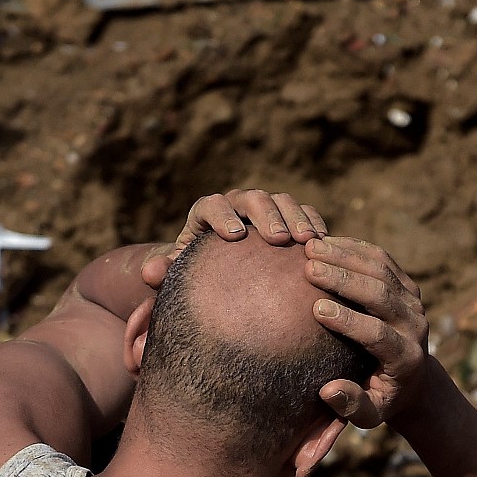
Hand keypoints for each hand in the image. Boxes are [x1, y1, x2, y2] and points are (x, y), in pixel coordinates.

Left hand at [142, 189, 327, 287]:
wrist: (221, 277)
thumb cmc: (197, 278)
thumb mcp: (177, 278)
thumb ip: (163, 274)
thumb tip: (150, 272)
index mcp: (205, 214)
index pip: (211, 204)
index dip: (221, 215)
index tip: (233, 236)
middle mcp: (236, 206)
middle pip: (252, 198)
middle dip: (267, 215)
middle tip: (280, 240)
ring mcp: (265, 210)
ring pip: (282, 201)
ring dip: (297, 218)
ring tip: (308, 243)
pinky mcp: (288, 219)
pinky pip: (305, 213)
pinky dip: (315, 224)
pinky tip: (325, 244)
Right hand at [304, 236, 429, 428]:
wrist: (415, 379)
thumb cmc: (382, 398)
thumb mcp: (370, 415)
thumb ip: (352, 406)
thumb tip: (329, 390)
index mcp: (406, 358)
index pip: (378, 334)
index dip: (349, 321)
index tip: (317, 309)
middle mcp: (415, 325)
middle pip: (381, 294)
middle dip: (344, 279)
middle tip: (309, 268)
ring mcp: (414, 301)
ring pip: (382, 269)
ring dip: (346, 255)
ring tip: (311, 247)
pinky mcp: (408, 285)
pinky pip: (382, 259)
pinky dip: (354, 247)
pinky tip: (325, 240)